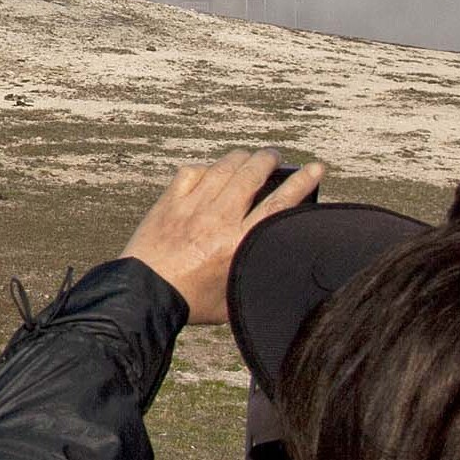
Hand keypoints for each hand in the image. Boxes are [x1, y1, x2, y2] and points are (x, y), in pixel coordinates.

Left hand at [121, 152, 322, 327]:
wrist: (144, 297)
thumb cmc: (191, 303)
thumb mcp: (235, 295)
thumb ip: (256, 274)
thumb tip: (275, 261)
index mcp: (239, 244)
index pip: (278, 204)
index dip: (301, 182)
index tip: (315, 168)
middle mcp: (218, 220)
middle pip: (251, 175)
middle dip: (268, 160)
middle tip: (275, 156)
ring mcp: (191, 207)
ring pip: (222, 169)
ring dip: (241, 158)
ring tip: (251, 156)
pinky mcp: (168, 204)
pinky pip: (191, 173)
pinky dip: (205, 168)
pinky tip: (212, 170)